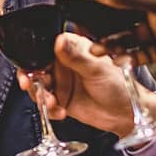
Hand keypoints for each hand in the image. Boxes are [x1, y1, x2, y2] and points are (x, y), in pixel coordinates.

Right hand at [16, 33, 155, 135]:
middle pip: (37, 67)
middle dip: (30, 77)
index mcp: (73, 48)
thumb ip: (75, 57)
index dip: (34, 55)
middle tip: (29, 85)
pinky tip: (60, 111)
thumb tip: (59, 41)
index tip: (31, 65)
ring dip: (39, 95)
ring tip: (51, 102)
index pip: (46, 46)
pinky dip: (49, 109)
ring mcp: (62, 82)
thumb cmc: (119, 85)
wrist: (126, 114)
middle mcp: (64, 63)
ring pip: (38, 86)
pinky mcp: (62, 99)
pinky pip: (46, 103)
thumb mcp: (96, 69)